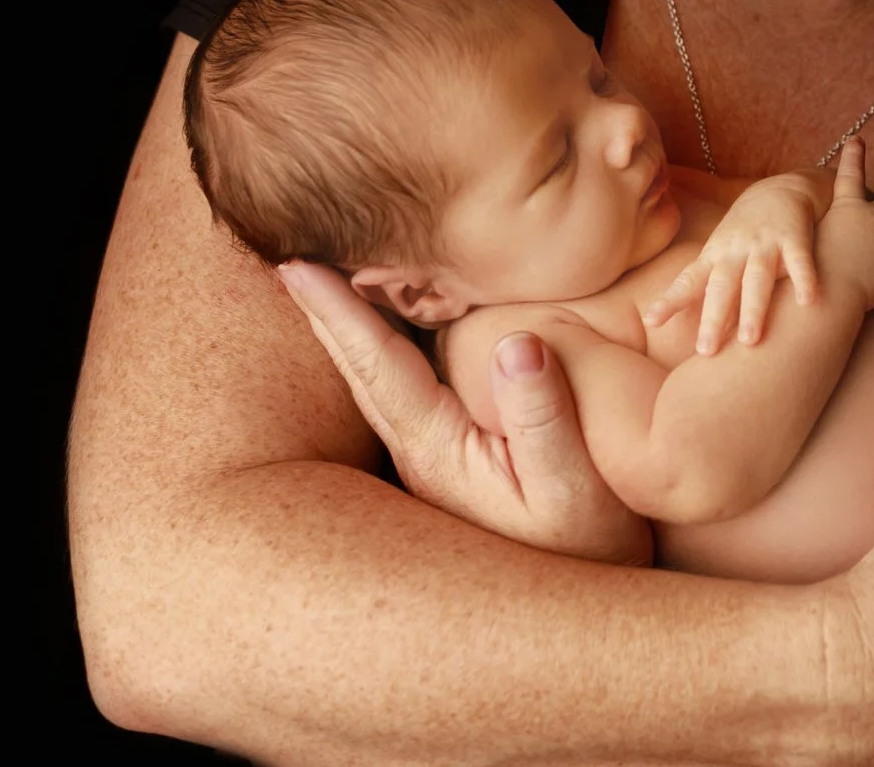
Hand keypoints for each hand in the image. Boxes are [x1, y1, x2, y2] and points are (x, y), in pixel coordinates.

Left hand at [278, 262, 651, 564]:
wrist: (585, 614)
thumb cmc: (588, 552)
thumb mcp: (578, 490)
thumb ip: (545, 418)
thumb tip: (518, 343)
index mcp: (437, 450)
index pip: (377, 367)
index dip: (337, 313)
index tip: (293, 267)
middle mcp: (421, 455)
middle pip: (361, 371)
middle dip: (324, 314)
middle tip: (285, 260)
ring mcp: (432, 464)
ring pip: (377, 386)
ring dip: (348, 334)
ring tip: (321, 287)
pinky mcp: (452, 467)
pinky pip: (405, 396)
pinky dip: (382, 357)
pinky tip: (386, 342)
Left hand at [643, 168, 828, 354]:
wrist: (781, 188)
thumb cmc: (745, 232)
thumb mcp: (721, 253)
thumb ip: (710, 288)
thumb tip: (694, 332)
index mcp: (715, 256)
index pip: (689, 281)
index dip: (670, 301)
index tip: (651, 321)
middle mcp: (736, 250)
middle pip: (722, 286)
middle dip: (713, 318)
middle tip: (705, 351)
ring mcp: (765, 243)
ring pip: (757, 278)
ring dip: (753, 308)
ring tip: (750, 341)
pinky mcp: (794, 238)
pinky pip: (799, 261)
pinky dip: (804, 280)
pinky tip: (807, 301)